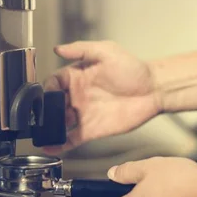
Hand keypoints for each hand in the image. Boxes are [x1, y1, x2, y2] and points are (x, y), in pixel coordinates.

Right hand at [43, 41, 161, 154]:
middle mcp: (77, 96)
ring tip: (42, 133)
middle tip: (43, 117)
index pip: (53, 83)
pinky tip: (49, 147)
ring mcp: (83, 114)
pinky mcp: (91, 130)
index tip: (45, 95)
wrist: (153, 90)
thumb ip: (81, 49)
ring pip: (59, 123)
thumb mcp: (106, 51)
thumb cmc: (133, 68)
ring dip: (49, 128)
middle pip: (52, 105)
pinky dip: (59, 144)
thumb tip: (57, 49)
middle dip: (45, 111)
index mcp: (77, 76)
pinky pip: (71, 138)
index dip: (46, 89)